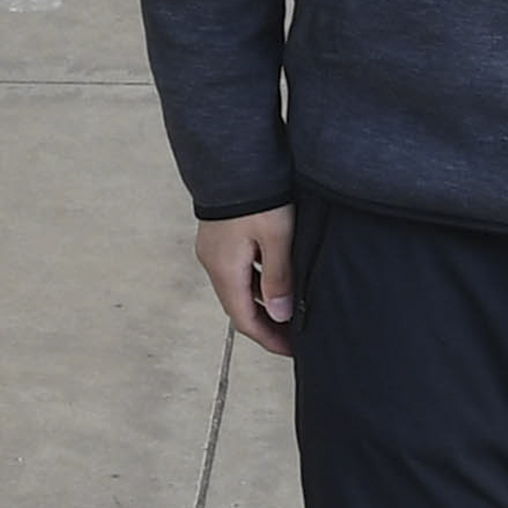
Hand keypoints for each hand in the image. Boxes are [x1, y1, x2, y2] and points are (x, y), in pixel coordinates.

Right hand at [193, 209, 294, 354]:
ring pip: (239, 287)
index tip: (290, 350)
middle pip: (240, 306)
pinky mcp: (220, 236)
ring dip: (262, 302)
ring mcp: (214, 249)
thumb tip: (280, 316)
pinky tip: (277, 279)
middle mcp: (214, 263)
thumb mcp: (277, 238)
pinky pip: (238, 269)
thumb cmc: (258, 195)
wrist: (233, 156)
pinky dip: (257, 281)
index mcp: (225, 270)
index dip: (268, 338)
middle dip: (266, 324)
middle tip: (293, 336)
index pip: (245, 319)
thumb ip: (279, 278)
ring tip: (289, 310)